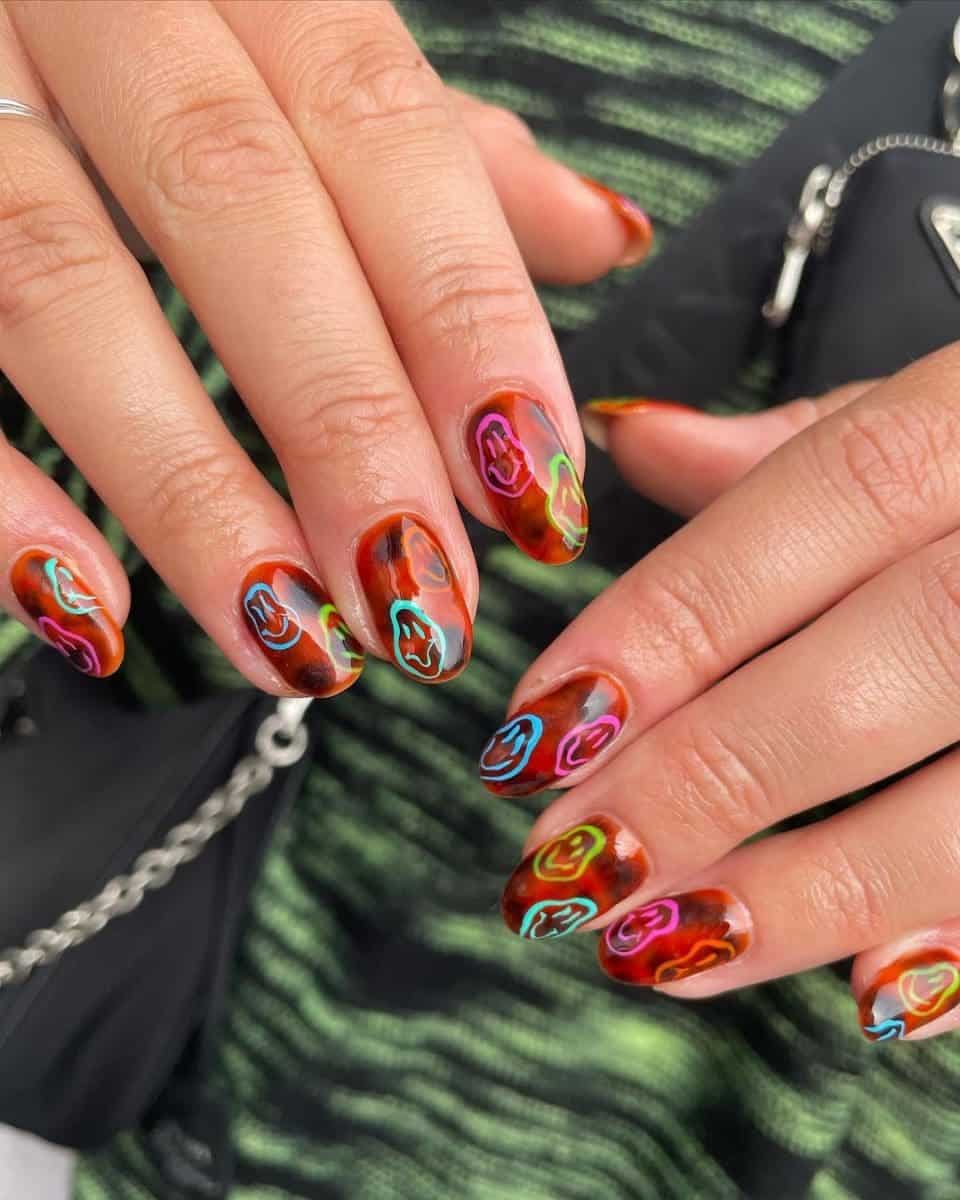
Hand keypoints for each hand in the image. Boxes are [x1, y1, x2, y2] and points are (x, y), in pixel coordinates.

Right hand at [0, 1, 649, 691]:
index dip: (468, 320)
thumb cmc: (159, 36)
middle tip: (424, 602)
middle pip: (236, 211)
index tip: (535, 494)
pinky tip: (92, 611)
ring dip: (191, 492)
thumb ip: (447, 155)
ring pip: (63, 289)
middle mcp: (103, 14)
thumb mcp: (311, 59)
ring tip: (294, 640)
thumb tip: (608, 237)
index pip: (387, 137)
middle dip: (345, 425)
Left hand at [482, 347, 959, 1041]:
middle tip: (565, 867)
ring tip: (657, 949)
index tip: (534, 733)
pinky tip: (874, 994)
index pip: (808, 510)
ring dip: (812, 889)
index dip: (662, 628)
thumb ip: (802, 442)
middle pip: (881, 663)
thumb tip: (630, 444)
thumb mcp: (947, 404)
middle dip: (706, 776)